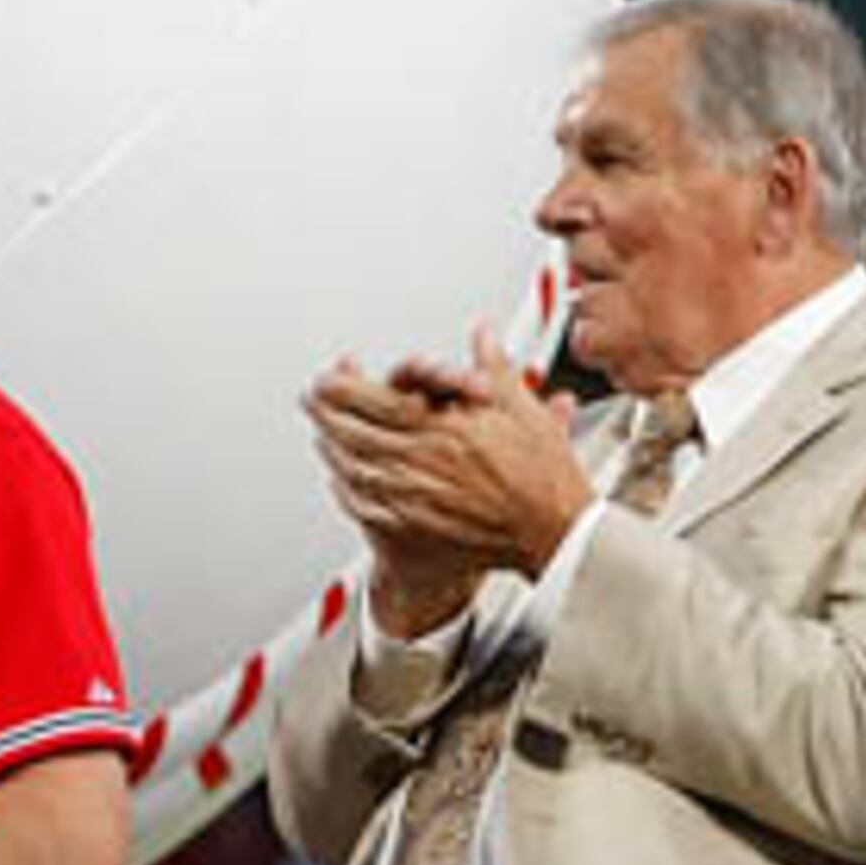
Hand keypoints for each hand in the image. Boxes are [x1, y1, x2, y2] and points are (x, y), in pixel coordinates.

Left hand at [305, 329, 591, 606]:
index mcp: (440, 427)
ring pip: (353, 470)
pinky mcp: (416, 526)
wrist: (553, 529)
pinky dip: (348, 491)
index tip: (330, 377)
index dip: (342, 387)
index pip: (372, 400)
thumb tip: (482, 335)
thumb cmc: (543, 475)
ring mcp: (413, 497)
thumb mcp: (522, 406)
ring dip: (332, 449)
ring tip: (322, 435)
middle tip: (312, 401)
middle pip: (351, 434)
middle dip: (325, 414)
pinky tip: (343, 482)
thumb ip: (492, 366)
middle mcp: (420, 462)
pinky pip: (365, 508)